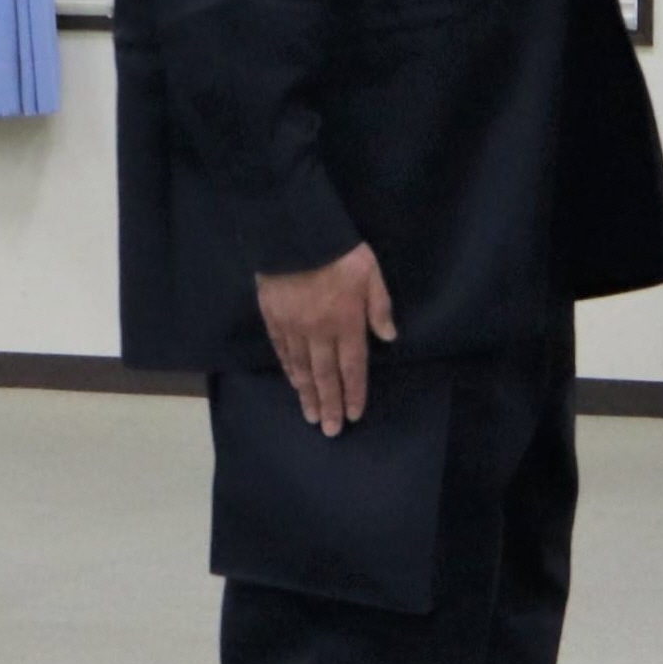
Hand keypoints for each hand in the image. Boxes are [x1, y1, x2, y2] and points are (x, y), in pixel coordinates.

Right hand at [255, 241, 395, 437]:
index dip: (354, 392)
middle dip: (330, 404)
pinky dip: (289, 370)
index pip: (353, 366)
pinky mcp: (274, 319)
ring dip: (308, 394)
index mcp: (346, 322)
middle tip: (331, 431)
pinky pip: (283, 351)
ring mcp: (294, 328)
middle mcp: (320, 332)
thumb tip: (389, 336)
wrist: (293, 233)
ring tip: (311, 415)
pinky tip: (293, 383)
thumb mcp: (370, 272)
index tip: (354, 415)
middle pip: (326, 375)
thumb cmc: (338, 251)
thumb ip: (379, 305)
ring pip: (302, 369)